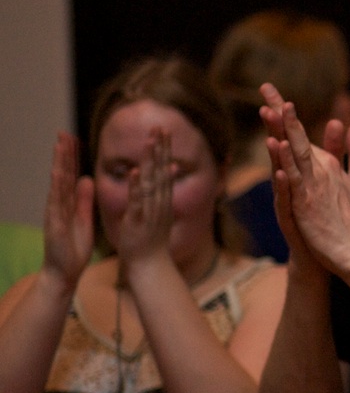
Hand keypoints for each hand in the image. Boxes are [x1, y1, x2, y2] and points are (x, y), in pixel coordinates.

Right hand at [41, 132, 94, 289]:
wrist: (64, 271)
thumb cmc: (73, 246)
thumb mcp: (83, 218)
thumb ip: (84, 199)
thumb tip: (86, 178)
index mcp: (68, 203)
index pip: (70, 175)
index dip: (72, 157)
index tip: (73, 138)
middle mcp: (58, 204)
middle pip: (61, 174)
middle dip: (63, 154)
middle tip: (64, 132)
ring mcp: (54, 212)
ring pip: (57, 183)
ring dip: (59, 164)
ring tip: (60, 145)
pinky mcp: (55, 223)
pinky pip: (56, 202)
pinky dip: (57, 187)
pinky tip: (57, 173)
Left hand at [115, 128, 174, 268]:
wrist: (150, 266)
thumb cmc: (151, 241)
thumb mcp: (159, 212)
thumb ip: (163, 191)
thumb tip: (171, 171)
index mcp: (162, 200)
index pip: (164, 169)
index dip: (164, 150)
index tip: (163, 130)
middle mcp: (160, 203)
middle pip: (161, 171)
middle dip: (161, 149)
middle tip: (161, 127)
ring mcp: (151, 211)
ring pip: (152, 182)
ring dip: (151, 162)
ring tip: (150, 142)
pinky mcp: (139, 221)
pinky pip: (138, 202)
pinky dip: (136, 187)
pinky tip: (134, 172)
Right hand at [261, 84, 349, 276]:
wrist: (329, 251)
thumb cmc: (329, 214)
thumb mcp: (337, 176)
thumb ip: (339, 150)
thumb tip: (342, 122)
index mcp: (301, 170)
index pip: (289, 137)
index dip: (282, 117)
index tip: (274, 93)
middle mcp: (291, 181)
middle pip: (280, 149)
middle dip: (273, 129)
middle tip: (266, 104)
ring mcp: (290, 200)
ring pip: (280, 174)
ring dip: (275, 156)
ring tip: (271, 136)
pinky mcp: (292, 217)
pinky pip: (285, 200)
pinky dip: (282, 186)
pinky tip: (280, 173)